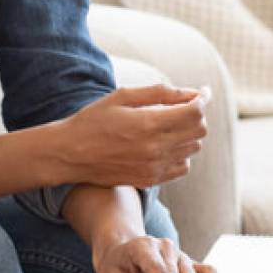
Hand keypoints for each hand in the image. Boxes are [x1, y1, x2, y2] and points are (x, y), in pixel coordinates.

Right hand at [51, 85, 207, 187]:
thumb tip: (192, 93)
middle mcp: (155, 148)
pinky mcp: (150, 179)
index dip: (203, 99)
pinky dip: (181, 153)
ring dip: (189, 133)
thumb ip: (160, 93)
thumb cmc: (94, 120)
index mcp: (148, 124)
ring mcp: (154, 167)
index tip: (202, 92)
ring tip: (170, 124)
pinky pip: (182, 167)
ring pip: (193, 148)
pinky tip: (165, 143)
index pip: (195, 112)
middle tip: (183, 106)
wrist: (70, 154)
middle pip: (199, 130)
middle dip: (196, 114)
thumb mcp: (123, 96)